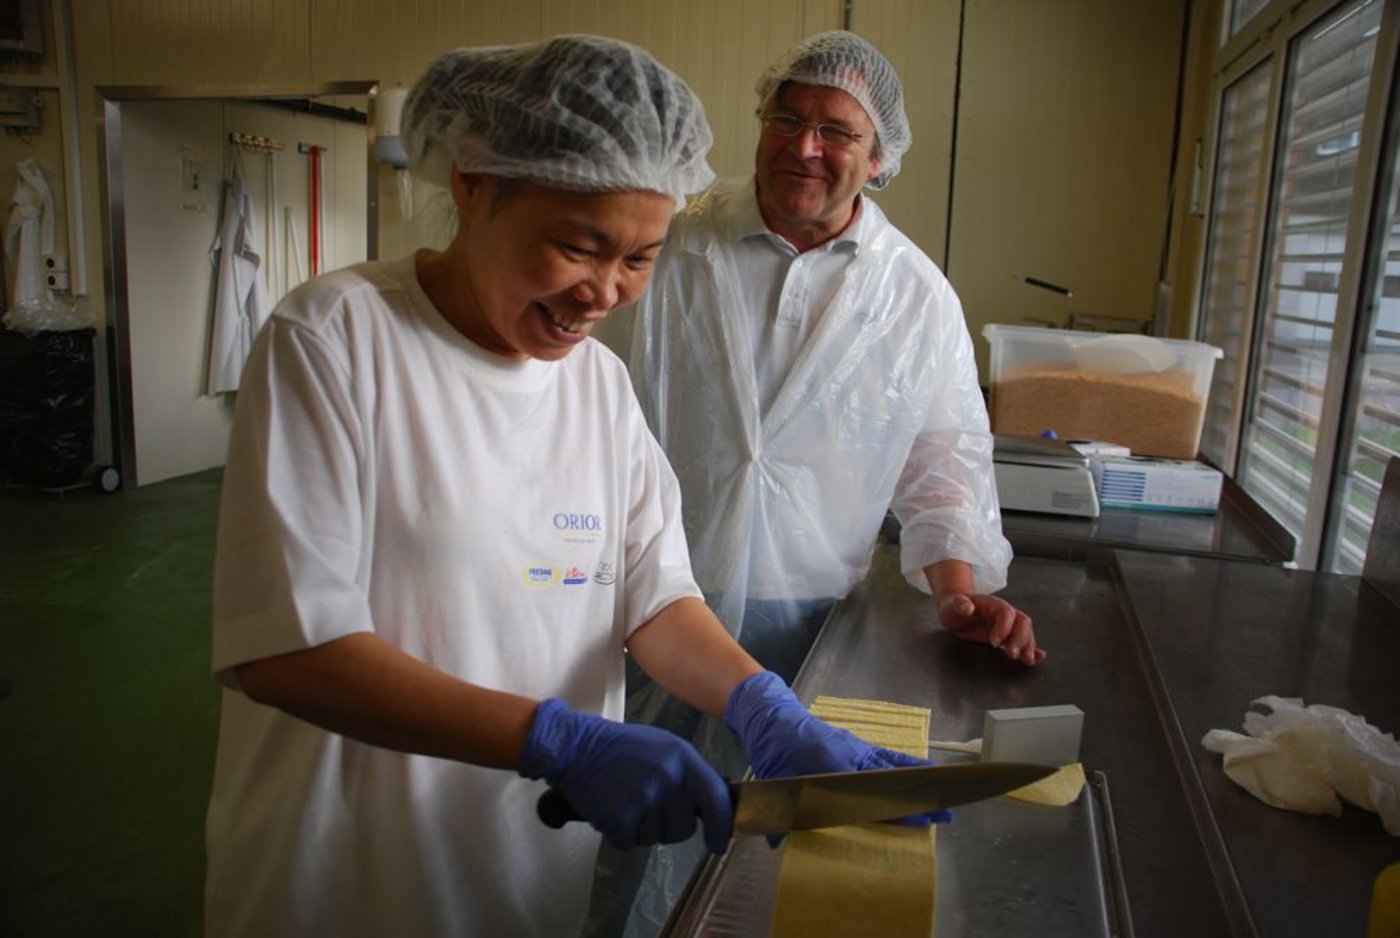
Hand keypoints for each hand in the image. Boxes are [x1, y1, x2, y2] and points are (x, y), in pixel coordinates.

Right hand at [519, 699, 732, 854]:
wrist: (576, 747)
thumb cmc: (623, 747)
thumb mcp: (665, 748)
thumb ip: (689, 774)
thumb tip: (714, 805)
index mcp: (683, 759)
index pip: (716, 799)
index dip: (722, 827)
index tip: (718, 845)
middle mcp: (668, 779)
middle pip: (684, 829)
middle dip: (669, 825)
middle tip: (648, 804)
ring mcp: (643, 800)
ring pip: (656, 838)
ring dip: (642, 829)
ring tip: (627, 800)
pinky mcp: (619, 818)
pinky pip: (630, 843)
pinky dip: (621, 834)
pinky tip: (613, 809)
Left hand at [725, 671, 951, 830]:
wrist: (775, 718)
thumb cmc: (775, 752)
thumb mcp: (775, 783)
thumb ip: (779, 815)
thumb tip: (775, 843)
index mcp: (833, 768)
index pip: (870, 794)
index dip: (894, 810)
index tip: (918, 821)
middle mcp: (852, 758)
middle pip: (889, 782)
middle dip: (914, 801)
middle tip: (940, 817)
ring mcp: (857, 749)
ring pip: (892, 768)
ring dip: (917, 784)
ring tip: (941, 799)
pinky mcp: (858, 744)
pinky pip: (887, 755)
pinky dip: (907, 762)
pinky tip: (925, 768)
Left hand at [937, 592, 1045, 665]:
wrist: (957, 610)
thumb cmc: (954, 606)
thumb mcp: (953, 604)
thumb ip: (960, 605)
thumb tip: (967, 608)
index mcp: (993, 604)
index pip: (1006, 614)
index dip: (1004, 628)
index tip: (994, 642)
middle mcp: (1005, 614)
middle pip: (1022, 623)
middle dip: (1020, 639)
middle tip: (1012, 654)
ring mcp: (1008, 625)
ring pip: (1026, 633)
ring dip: (1028, 646)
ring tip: (1027, 661)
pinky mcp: (1007, 636)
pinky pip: (1023, 641)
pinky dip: (1032, 649)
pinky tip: (1038, 657)